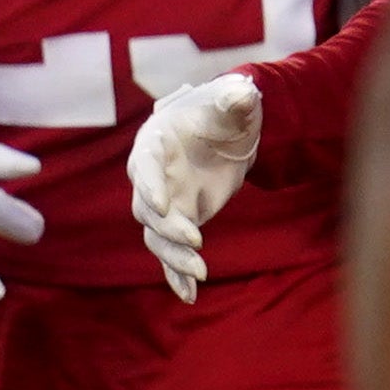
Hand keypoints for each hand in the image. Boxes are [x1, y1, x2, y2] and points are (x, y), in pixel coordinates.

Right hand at [131, 70, 262, 298]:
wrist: (231, 130)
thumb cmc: (226, 110)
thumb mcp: (234, 102)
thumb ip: (235, 100)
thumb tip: (245, 93)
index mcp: (154, 144)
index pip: (144, 168)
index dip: (151, 186)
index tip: (165, 206)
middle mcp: (151, 178)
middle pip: (148, 210)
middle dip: (168, 229)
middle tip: (197, 244)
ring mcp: (165, 202)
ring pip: (158, 237)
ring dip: (174, 257)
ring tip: (199, 275)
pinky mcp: (180, 221)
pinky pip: (172, 251)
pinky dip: (177, 273)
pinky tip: (189, 295)